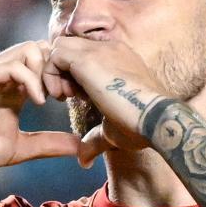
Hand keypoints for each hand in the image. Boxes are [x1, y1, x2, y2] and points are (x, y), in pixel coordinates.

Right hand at [0, 41, 79, 172]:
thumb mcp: (20, 149)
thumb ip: (48, 145)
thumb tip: (78, 147)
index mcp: (16, 87)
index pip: (48, 64)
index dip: (66, 76)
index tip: (75, 100)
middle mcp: (5, 74)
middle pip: (43, 49)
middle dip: (60, 69)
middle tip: (66, 96)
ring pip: (30, 49)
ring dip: (47, 71)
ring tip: (51, 98)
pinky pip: (13, 64)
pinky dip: (31, 79)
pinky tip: (37, 102)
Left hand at [45, 37, 164, 166]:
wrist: (155, 118)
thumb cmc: (141, 125)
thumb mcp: (113, 129)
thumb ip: (95, 138)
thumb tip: (84, 160)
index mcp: (119, 58)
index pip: (86, 53)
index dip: (76, 75)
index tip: (80, 99)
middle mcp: (109, 48)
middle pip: (72, 46)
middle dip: (62, 70)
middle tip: (68, 97)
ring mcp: (98, 50)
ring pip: (61, 46)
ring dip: (55, 71)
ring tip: (63, 98)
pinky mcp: (85, 58)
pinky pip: (55, 54)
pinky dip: (50, 74)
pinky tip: (60, 98)